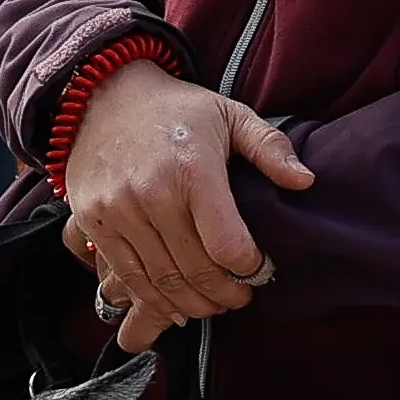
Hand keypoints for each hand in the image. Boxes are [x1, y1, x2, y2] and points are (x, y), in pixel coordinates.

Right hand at [65, 60, 313, 349]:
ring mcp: (118, 211)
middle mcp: (152, 194)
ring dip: (193, 305)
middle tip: (241, 298)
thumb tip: (306, 181)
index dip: (250, 268)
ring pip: (162, 282)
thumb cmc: (176, 110)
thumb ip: (270, 147)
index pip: (227, 245)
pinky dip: (154, 300)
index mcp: (193, 169)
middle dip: (225, 294)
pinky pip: (127, 276)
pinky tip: (176, 305)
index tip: (260, 270)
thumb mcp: (229, 114)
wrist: (102, 94)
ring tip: (213, 304)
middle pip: (196, 271)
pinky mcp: (93, 222)